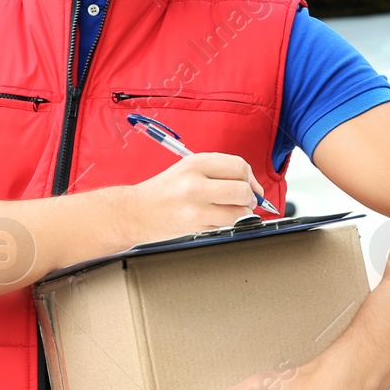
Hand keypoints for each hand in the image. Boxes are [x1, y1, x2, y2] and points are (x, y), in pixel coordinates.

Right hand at [119, 152, 264, 245]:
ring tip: (233, 211)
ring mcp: (195, 206)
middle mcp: (195, 183)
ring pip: (239, 211)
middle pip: (242, 189)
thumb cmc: (164, 191)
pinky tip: (218, 219)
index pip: (238, 166)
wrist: (136, 212)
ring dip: (243, 213)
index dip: (250, 177)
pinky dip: (230, 224)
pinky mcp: (195, 225)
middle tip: (245, 200)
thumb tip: (252, 184)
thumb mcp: (188, 169)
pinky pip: (227, 225)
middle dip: (250, 197)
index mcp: (195, 163)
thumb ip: (219, 171)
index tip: (251, 185)